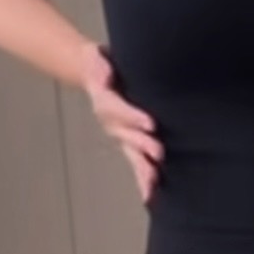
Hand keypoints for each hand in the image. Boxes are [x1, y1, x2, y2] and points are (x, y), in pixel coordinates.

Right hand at [79, 43, 162, 203]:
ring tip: (152, 184)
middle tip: (158, 153)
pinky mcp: (131, 142)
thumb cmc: (99, 65)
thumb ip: (99, 65)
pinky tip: (151, 195)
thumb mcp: (95, 58)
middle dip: (142, 145)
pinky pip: (137, 163)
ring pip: (132, 154)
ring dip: (143, 169)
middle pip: (126, 136)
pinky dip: (143, 179)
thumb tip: (104, 73)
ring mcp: (121, 135)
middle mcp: (112, 122)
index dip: (132, 116)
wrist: (96, 74)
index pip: (116, 109)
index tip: (150, 123)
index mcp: (104, 100)